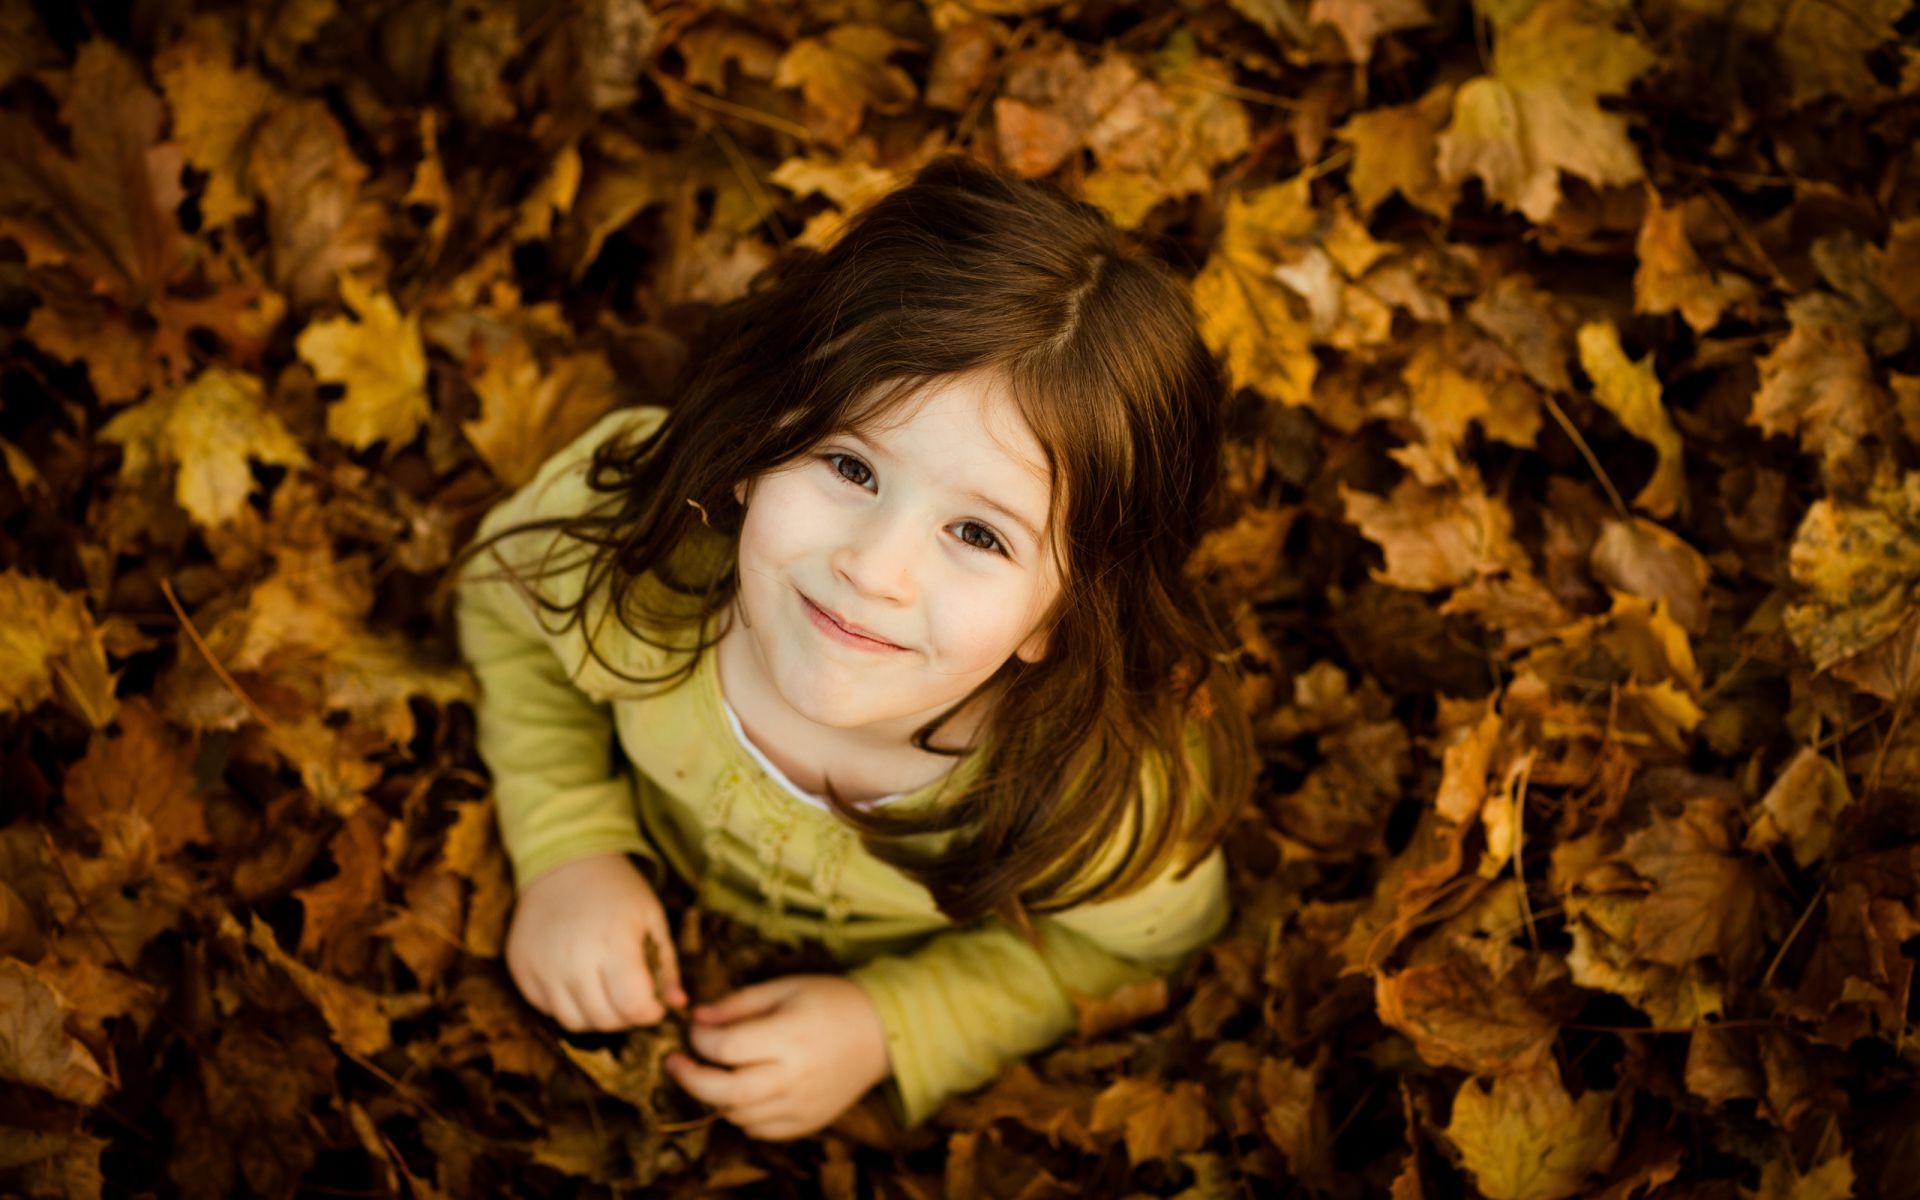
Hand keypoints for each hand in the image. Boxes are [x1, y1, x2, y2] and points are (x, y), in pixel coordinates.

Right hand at [504, 852, 686, 1030]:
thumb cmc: (617, 890)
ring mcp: (541, 966)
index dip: (649, 1013)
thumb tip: (679, 1005)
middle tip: (632, 996)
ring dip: (596, 1016)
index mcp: (612, 942)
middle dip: (626, 1017)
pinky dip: (567, 1004)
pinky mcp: (520, 968)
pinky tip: (578, 979)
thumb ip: (667, 965)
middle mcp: (572, 959)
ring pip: (574, 1022)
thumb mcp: (652, 918)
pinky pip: (547, 1008)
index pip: (632, 1006)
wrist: (565, 863)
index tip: (655, 1004)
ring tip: (606, 990)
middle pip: (604, 1020)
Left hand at [664, 975, 890, 1140]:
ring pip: (737, 1115)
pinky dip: (741, 1115)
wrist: (881, 1033)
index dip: (699, 1039)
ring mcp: (802, 1105)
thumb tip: (696, 1017)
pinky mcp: (808, 1122)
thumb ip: (738, 1003)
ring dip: (714, 1097)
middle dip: (690, 1079)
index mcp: (789, 1036)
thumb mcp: (785, 987)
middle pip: (724, 1092)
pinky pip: (760, 1130)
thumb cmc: (831, 1001)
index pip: (725, 1048)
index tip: (694, 1028)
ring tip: (711, 1075)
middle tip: (674, 1063)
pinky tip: (741, 1093)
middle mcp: (794, 1076)